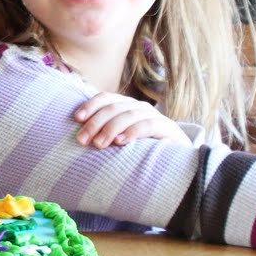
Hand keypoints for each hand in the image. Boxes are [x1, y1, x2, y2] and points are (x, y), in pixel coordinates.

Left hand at [72, 92, 187, 147]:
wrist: (178, 158)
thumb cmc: (142, 148)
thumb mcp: (120, 138)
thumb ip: (104, 133)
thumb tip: (78, 136)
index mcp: (126, 105)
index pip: (106, 98)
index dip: (91, 105)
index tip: (77, 118)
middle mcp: (139, 107)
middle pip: (114, 108)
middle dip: (95, 123)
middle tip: (82, 140)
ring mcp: (154, 115)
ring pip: (128, 115)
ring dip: (110, 128)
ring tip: (99, 144)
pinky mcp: (167, 128)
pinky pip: (148, 125)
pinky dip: (133, 132)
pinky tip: (121, 142)